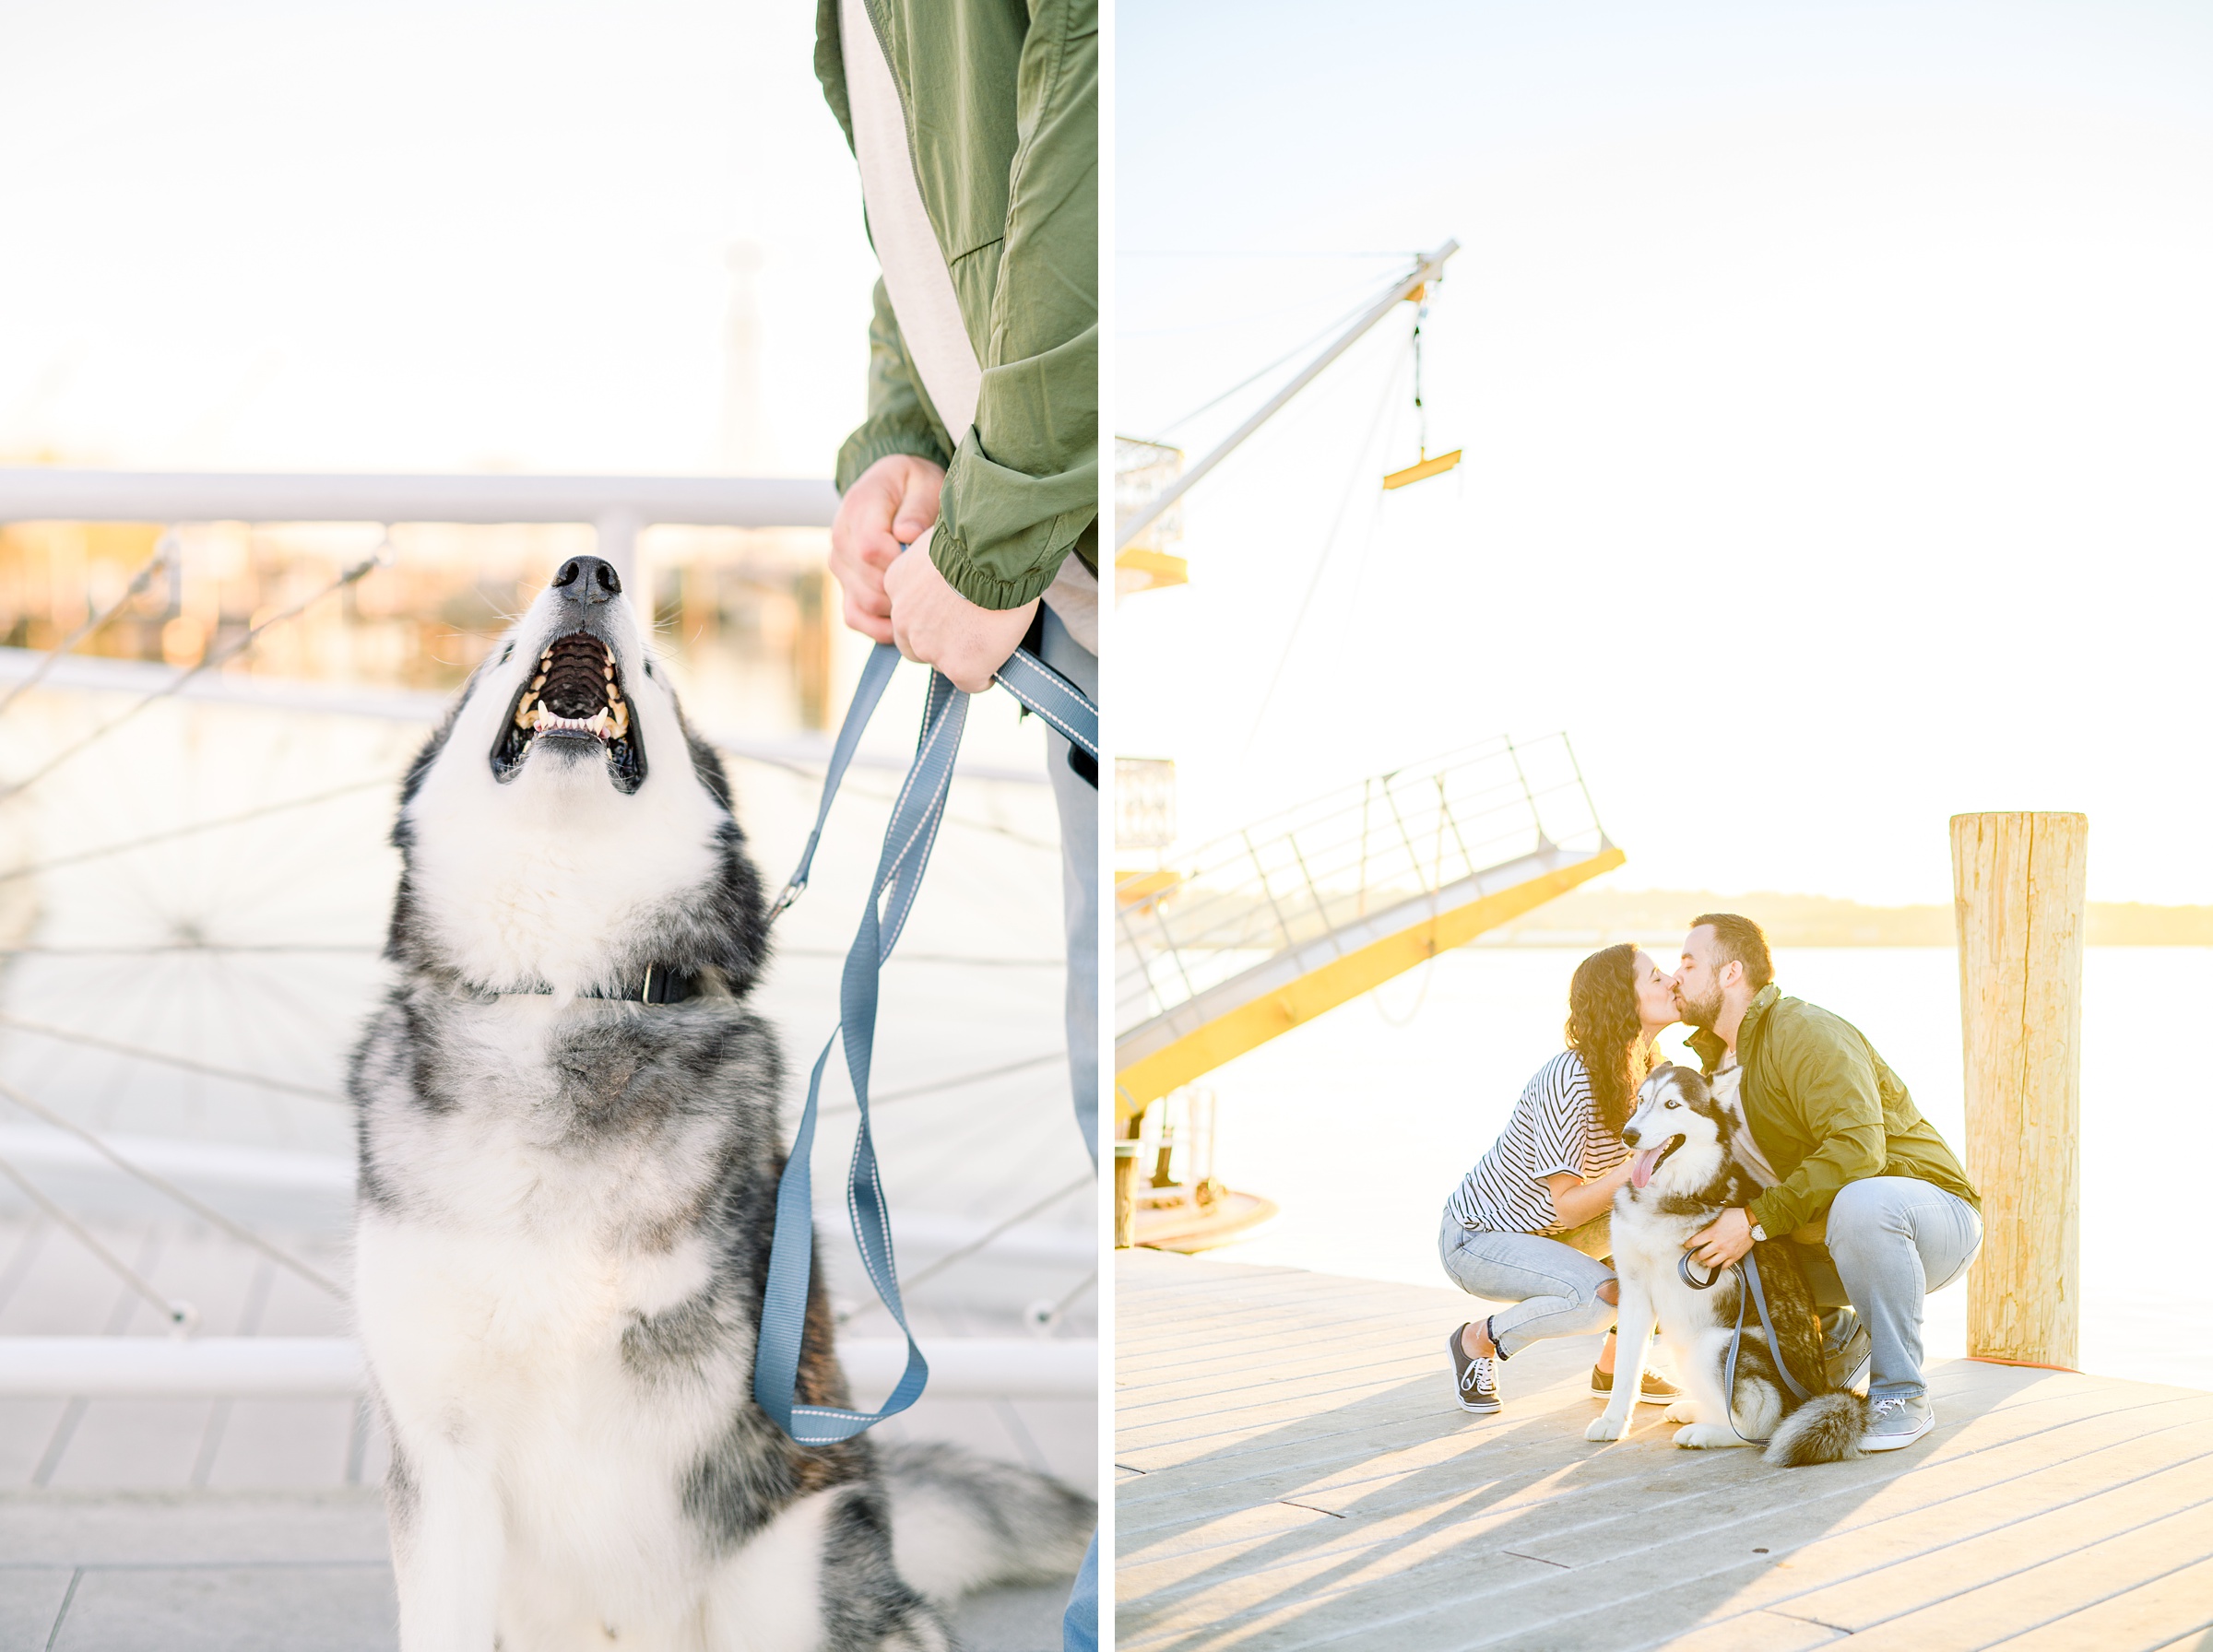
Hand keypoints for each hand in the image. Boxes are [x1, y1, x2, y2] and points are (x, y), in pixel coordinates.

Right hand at [829, 455, 945, 643]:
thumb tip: (907, 535)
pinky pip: (855, 616)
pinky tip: (907, 623)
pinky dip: (880, 627)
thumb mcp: (923, 483)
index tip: (928, 563)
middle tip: (938, 588)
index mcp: (858, 508)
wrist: (894, 486)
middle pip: (869, 583)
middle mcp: (841, 538)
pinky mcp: (845, 584)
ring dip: (898, 610)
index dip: (901, 564)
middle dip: (906, 589)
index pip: (871, 549)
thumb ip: (916, 507)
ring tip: (929, 603)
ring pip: (864, 603)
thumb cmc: (915, 485)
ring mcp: (840, 565)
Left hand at [883, 542, 1037, 694]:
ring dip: (961, 658)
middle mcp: (903, 619)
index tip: (954, 612)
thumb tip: (954, 570)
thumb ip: (937, 563)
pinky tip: (996, 665)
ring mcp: (929, 646)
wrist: (996, 549)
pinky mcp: (959, 666)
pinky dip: (984, 677)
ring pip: (943, 665)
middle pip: (915, 646)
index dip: (932, 616)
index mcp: (896, 583)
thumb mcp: (942, 542)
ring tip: (988, 643)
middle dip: (938, 643)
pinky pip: (972, 683)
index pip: (907, 613)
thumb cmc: (980, 535)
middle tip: (968, 632)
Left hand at [1685, 1207, 1754, 1270]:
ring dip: (1706, 1262)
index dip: (1688, 1245)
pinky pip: (1725, 1266)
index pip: (1695, 1242)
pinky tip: (1718, 1263)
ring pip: (1711, 1263)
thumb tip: (1705, 1227)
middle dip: (1693, 1256)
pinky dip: (1720, 1265)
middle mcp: (1719, 1244)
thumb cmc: (1737, 1216)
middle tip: (1691, 1255)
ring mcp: (1727, 1252)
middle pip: (1701, 1255)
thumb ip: (1711, 1223)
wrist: (1753, 1222)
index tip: (1686, 1245)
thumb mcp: (1720, 1216)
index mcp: (1713, 1233)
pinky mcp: (1735, 1256)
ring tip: (1704, 1260)